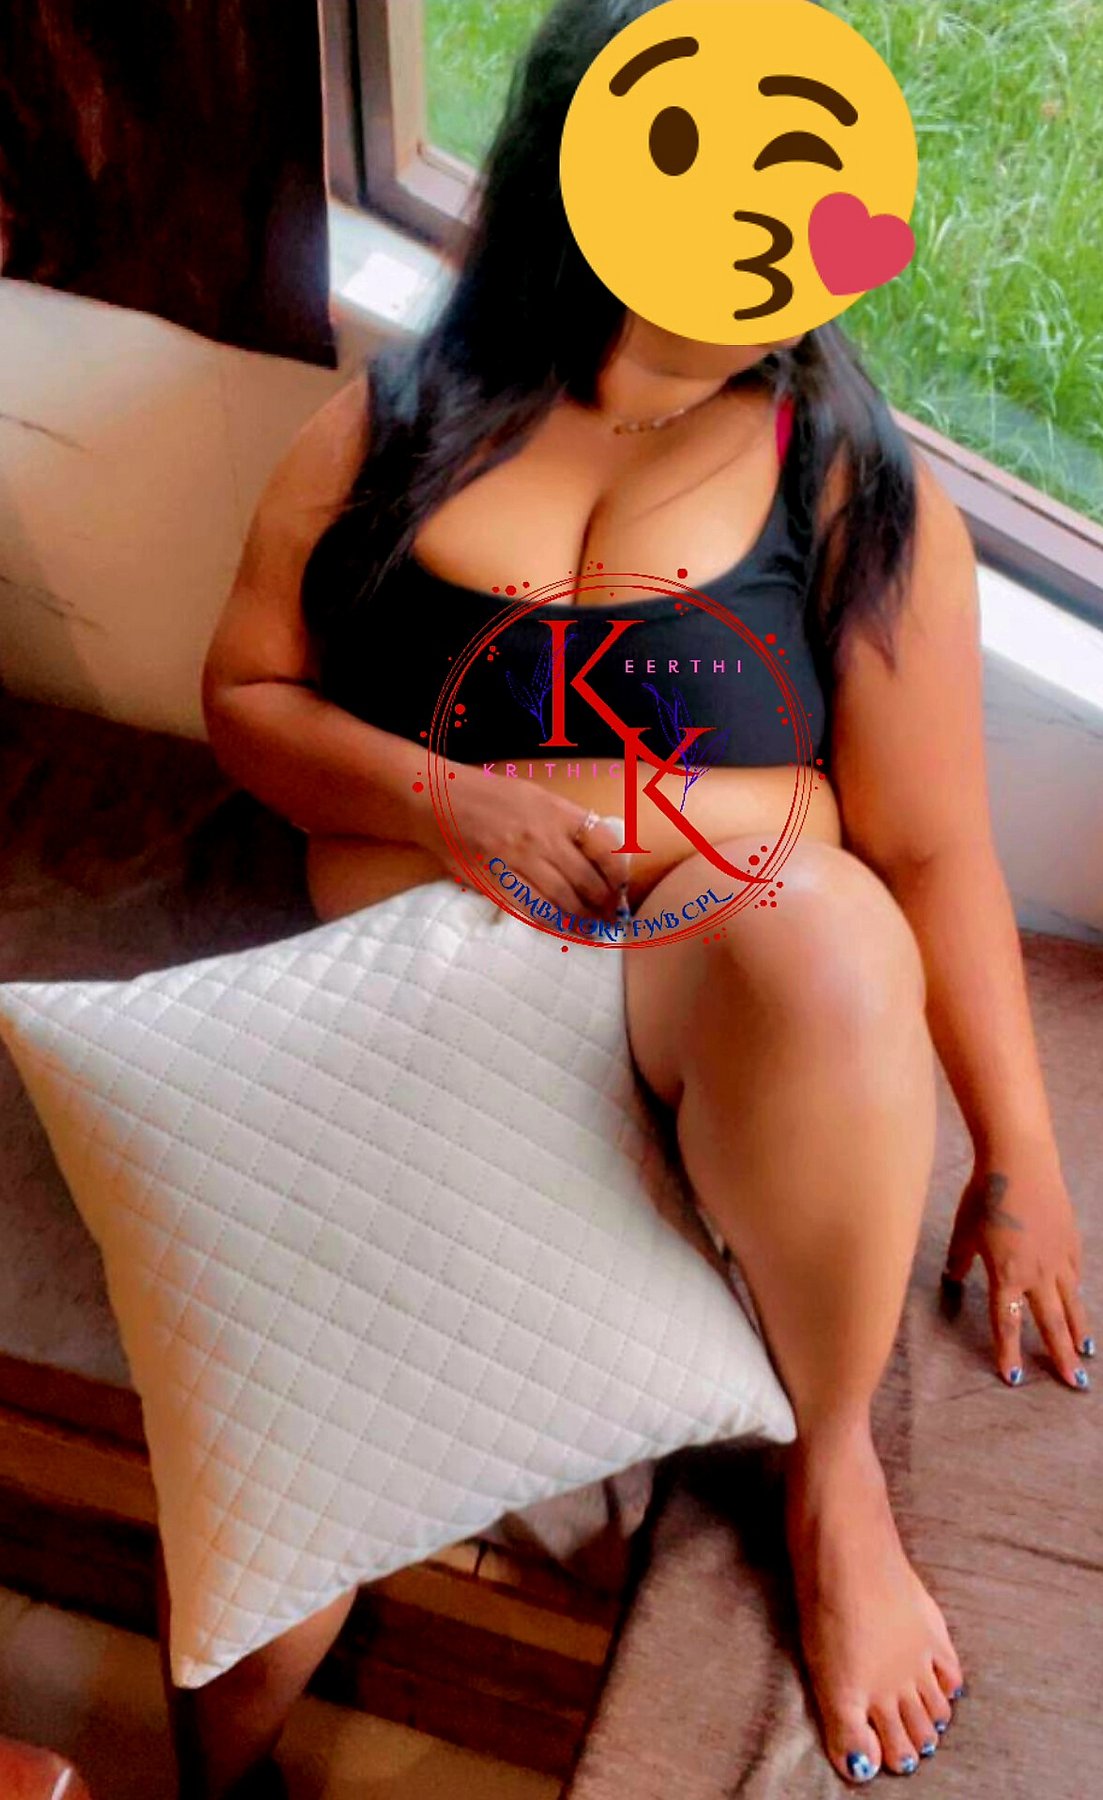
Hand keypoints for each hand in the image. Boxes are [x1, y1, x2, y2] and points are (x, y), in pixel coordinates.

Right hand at [417, 766, 626, 921]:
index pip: (603, 845)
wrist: (436, 801)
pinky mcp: (493, 881)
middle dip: (603, 904)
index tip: (621, 889)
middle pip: (585, 879)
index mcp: (555, 811)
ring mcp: (515, 861)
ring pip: (560, 899)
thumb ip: (565, 822)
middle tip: (610, 918)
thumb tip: (598, 852)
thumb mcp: (535, 796)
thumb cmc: (489, 797)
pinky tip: (561, 929)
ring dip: (581, 919)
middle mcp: (540, 836)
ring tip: (592, 929)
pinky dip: (549, 922)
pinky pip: (528, 908)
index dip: (617, 872)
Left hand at [942, 1144, 1094, 1390]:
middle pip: (1050, 1324)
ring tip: (1087, 1354)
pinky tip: (1080, 1304)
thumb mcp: (963, 1229)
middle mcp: (1036, 1274)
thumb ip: (959, 1258)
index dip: (1008, 1352)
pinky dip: (1078, 1295)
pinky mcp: (1071, 1242)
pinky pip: (1076, 1276)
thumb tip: (952, 1275)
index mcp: (1005, 1275)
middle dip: (1061, 1357)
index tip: (1014, 1379)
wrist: (1020, 1163)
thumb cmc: (985, 1194)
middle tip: (1075, 1384)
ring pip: (1072, 1304)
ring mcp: (1058, 1259)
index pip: (1006, 1323)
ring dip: (1078, 1331)